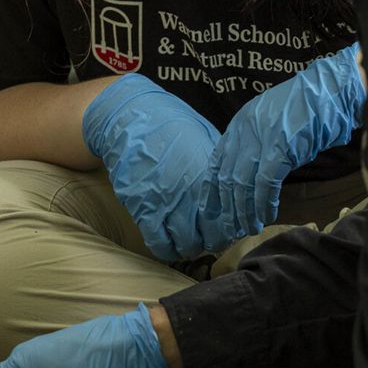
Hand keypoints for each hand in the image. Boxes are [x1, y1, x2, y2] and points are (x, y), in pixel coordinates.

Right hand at [82, 73, 217, 261]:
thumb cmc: (171, 125)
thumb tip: (237, 189)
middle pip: (213, 236)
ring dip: (191, 247)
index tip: (230, 227)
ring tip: (189, 239)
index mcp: (209, 174)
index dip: (233, 227)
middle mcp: (191, 192)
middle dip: (214, 240)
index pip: (231, 217)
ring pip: (187, 245)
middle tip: (210, 236)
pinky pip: (160, 245)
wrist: (130, 118)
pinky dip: (167, 249)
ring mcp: (166, 202)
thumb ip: (219, 168)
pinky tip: (169, 242)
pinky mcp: (142, 209)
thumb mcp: (205, 138)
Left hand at [197, 43, 365, 249]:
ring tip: (249, 228)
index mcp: (240, 122)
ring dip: (245, 210)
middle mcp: (245, 130)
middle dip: (227, 206)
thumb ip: (255, 141)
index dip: (211, 188)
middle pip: (227, 176)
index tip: (208, 210)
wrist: (331, 92)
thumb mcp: (270, 120)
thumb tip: (247, 173)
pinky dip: (265, 203)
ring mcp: (261, 138)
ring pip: (243, 183)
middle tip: (229, 228)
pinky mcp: (280, 148)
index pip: (216, 161)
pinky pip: (266, 183)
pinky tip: (268, 215)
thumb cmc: (306, 108)